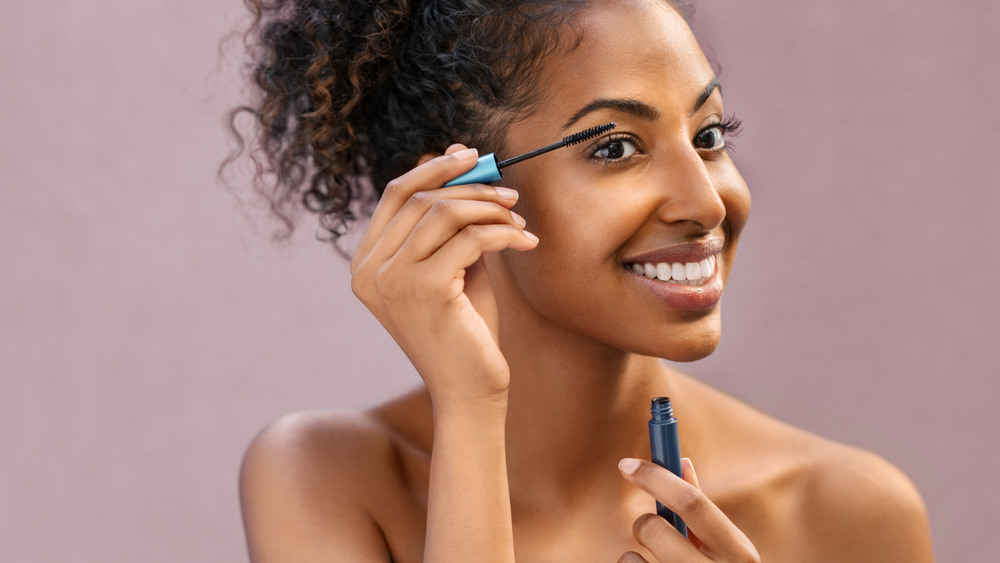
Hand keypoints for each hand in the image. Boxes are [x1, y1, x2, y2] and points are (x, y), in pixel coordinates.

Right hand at [350, 144, 538, 405]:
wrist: (470, 391)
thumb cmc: (465, 331)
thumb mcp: (453, 267)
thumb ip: (452, 222)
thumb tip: (463, 161)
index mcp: (367, 263)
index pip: (394, 194)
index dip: (433, 168)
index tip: (469, 155)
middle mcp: (370, 270)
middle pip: (420, 198)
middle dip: (472, 188)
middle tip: (510, 194)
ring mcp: (392, 280)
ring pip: (445, 213)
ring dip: (490, 208)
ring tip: (519, 221)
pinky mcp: (424, 290)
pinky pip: (471, 239)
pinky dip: (504, 233)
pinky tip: (525, 242)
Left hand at [618, 458, 759, 562]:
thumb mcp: (725, 550)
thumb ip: (702, 510)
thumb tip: (681, 460)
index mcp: (740, 554)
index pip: (694, 503)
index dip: (656, 477)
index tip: (625, 463)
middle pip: (656, 528)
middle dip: (643, 522)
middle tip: (647, 529)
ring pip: (632, 559)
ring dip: (634, 556)